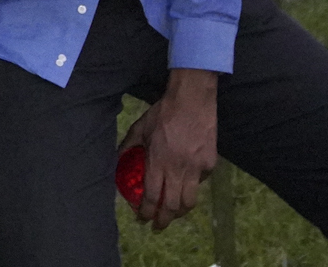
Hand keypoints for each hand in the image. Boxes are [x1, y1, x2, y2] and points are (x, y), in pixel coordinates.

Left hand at [120, 69, 217, 230]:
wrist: (192, 100)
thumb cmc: (163, 113)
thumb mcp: (140, 128)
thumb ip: (128, 146)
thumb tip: (118, 160)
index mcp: (157, 161)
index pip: (151, 196)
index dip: (145, 212)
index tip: (142, 220)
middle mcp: (177, 169)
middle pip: (171, 206)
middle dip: (163, 220)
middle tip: (158, 226)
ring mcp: (196, 168)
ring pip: (189, 201)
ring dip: (180, 212)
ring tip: (173, 214)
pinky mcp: (209, 163)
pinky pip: (200, 183)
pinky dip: (192, 188)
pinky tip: (187, 184)